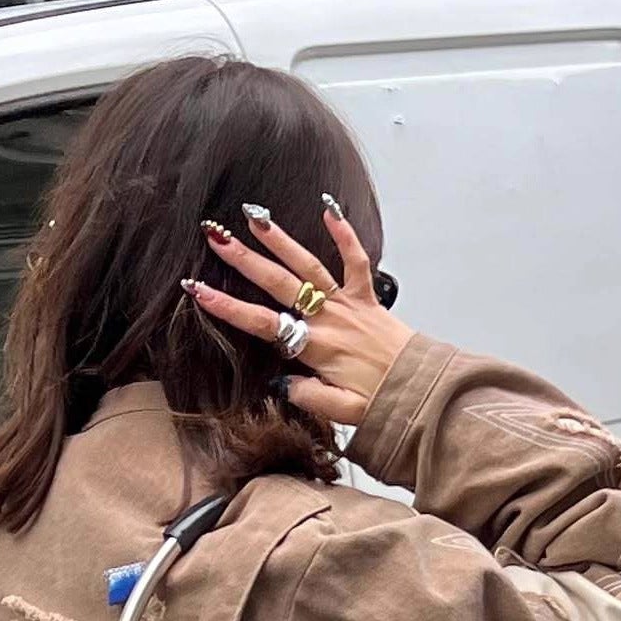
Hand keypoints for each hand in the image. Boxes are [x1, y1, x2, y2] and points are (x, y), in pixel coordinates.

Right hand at [185, 200, 410, 425]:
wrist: (422, 390)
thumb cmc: (381, 403)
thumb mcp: (340, 412)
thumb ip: (308, 397)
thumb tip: (282, 382)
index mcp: (315, 350)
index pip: (262, 325)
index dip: (228, 307)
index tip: (199, 290)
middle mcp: (327, 321)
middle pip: (278, 285)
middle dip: (244, 260)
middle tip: (215, 237)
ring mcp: (347, 305)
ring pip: (308, 267)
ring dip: (280, 240)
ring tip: (254, 215)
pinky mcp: (368, 298)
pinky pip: (356, 262)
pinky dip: (344, 234)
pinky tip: (328, 208)